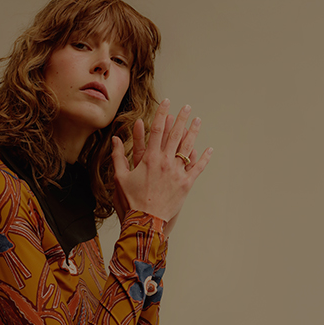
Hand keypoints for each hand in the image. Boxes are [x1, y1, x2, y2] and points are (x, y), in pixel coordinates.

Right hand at [111, 99, 211, 223]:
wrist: (145, 221)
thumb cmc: (131, 201)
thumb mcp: (120, 178)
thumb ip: (118, 157)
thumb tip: (114, 140)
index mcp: (149, 158)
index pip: (157, 130)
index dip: (162, 114)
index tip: (166, 102)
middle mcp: (165, 162)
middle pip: (176, 135)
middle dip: (182, 119)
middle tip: (187, 107)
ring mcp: (177, 173)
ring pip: (188, 148)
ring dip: (194, 133)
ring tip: (198, 121)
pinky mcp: (186, 184)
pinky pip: (197, 168)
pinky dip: (204, 158)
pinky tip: (209, 149)